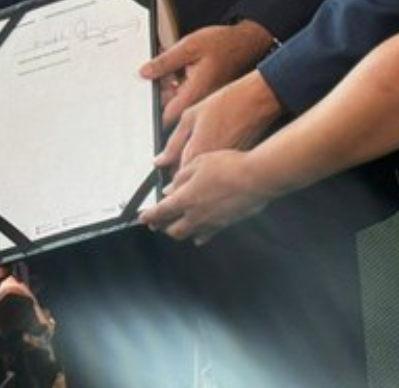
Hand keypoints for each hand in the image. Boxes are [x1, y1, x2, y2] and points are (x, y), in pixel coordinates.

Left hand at [139, 150, 272, 243]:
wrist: (256, 178)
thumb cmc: (228, 166)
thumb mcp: (198, 163)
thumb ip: (181, 177)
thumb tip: (169, 189)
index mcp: (186, 198)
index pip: (161, 211)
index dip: (150, 215)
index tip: (143, 218)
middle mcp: (197, 214)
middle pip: (173, 229)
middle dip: (163, 227)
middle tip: (156, 224)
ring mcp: (212, 222)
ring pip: (190, 234)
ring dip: (180, 232)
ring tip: (174, 229)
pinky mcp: (226, 224)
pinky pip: (208, 234)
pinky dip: (200, 235)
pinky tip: (198, 236)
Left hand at [140, 21, 276, 127]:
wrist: (245, 43)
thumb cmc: (223, 44)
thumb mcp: (189, 46)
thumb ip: (165, 61)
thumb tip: (145, 73)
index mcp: (194, 93)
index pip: (167, 116)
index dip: (151, 113)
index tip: (141, 105)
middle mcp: (199, 100)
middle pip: (168, 106)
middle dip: (157, 92)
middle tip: (151, 75)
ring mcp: (201, 97)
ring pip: (175, 98)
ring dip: (166, 85)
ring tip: (169, 67)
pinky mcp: (203, 92)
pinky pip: (183, 91)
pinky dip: (175, 81)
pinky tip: (177, 68)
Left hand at [157, 71, 283, 174]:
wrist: (257, 102)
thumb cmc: (226, 104)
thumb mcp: (190, 116)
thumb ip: (173, 142)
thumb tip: (161, 159)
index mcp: (196, 152)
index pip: (176, 177)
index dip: (169, 178)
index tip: (167, 175)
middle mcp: (213, 164)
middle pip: (192, 184)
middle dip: (183, 182)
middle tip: (180, 172)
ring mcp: (227, 166)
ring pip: (207, 183)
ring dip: (199, 181)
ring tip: (199, 167)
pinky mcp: (239, 165)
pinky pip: (222, 177)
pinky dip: (215, 175)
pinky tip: (216, 163)